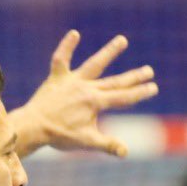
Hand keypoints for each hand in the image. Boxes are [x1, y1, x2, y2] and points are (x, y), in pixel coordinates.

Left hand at [12, 31, 157, 156]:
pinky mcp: (57, 78)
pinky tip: (75, 33)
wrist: (33, 127)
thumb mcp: (86, 141)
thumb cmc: (59, 135)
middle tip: (149, 70)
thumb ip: (108, 145)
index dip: (139, 93)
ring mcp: (71, 81)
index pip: (123, 97)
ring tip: (122, 40)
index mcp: (95, 103)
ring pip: (94, 65)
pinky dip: (67, 46)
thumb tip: (126, 152)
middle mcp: (86, 88)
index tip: (153, 87)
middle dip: (133, 77)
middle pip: (114, 81)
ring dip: (109, 52)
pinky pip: (61, 59)